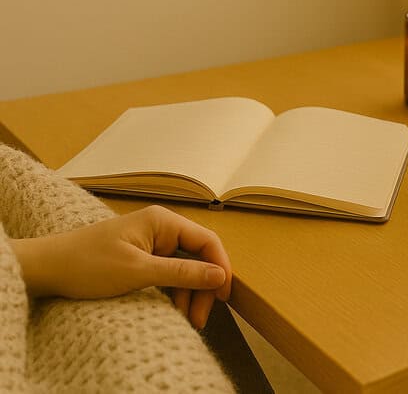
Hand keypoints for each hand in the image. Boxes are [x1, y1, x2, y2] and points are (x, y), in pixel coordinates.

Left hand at [10, 205, 231, 328]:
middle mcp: (160, 227)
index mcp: (163, 221)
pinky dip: (173, 291)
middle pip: (197, 255)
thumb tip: (219, 274)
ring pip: (184, 266)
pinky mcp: (140, 256)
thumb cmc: (88, 264)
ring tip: (187, 320)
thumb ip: (182, 273)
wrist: (48, 268)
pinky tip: (173, 309)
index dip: (221, 266)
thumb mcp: (139, 272)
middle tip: (199, 319)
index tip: (225, 296)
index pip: (206, 240)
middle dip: (203, 286)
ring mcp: (150, 241)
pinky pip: (167, 272)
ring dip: (189, 293)